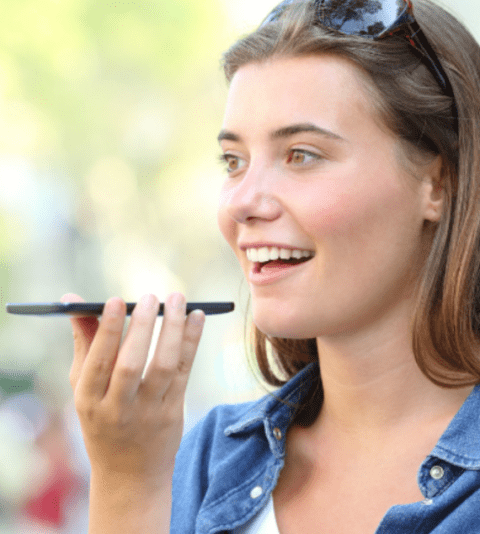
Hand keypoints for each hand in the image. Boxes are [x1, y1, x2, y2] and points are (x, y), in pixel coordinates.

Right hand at [61, 292, 204, 488]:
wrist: (130, 474)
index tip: (116, 300)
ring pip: (163, 366)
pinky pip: (184, 371)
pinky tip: (197, 316)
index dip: (107, 331)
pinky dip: (192, 341)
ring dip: (172, 330)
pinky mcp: (174, 413)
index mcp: (88, 400)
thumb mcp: (84, 388)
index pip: (98, 362)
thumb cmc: (102, 419)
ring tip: (176, 299)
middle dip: (141, 327)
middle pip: (131, 364)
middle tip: (150, 296)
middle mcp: (118, 408)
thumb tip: (72, 298)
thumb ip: (84, 342)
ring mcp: (149, 412)